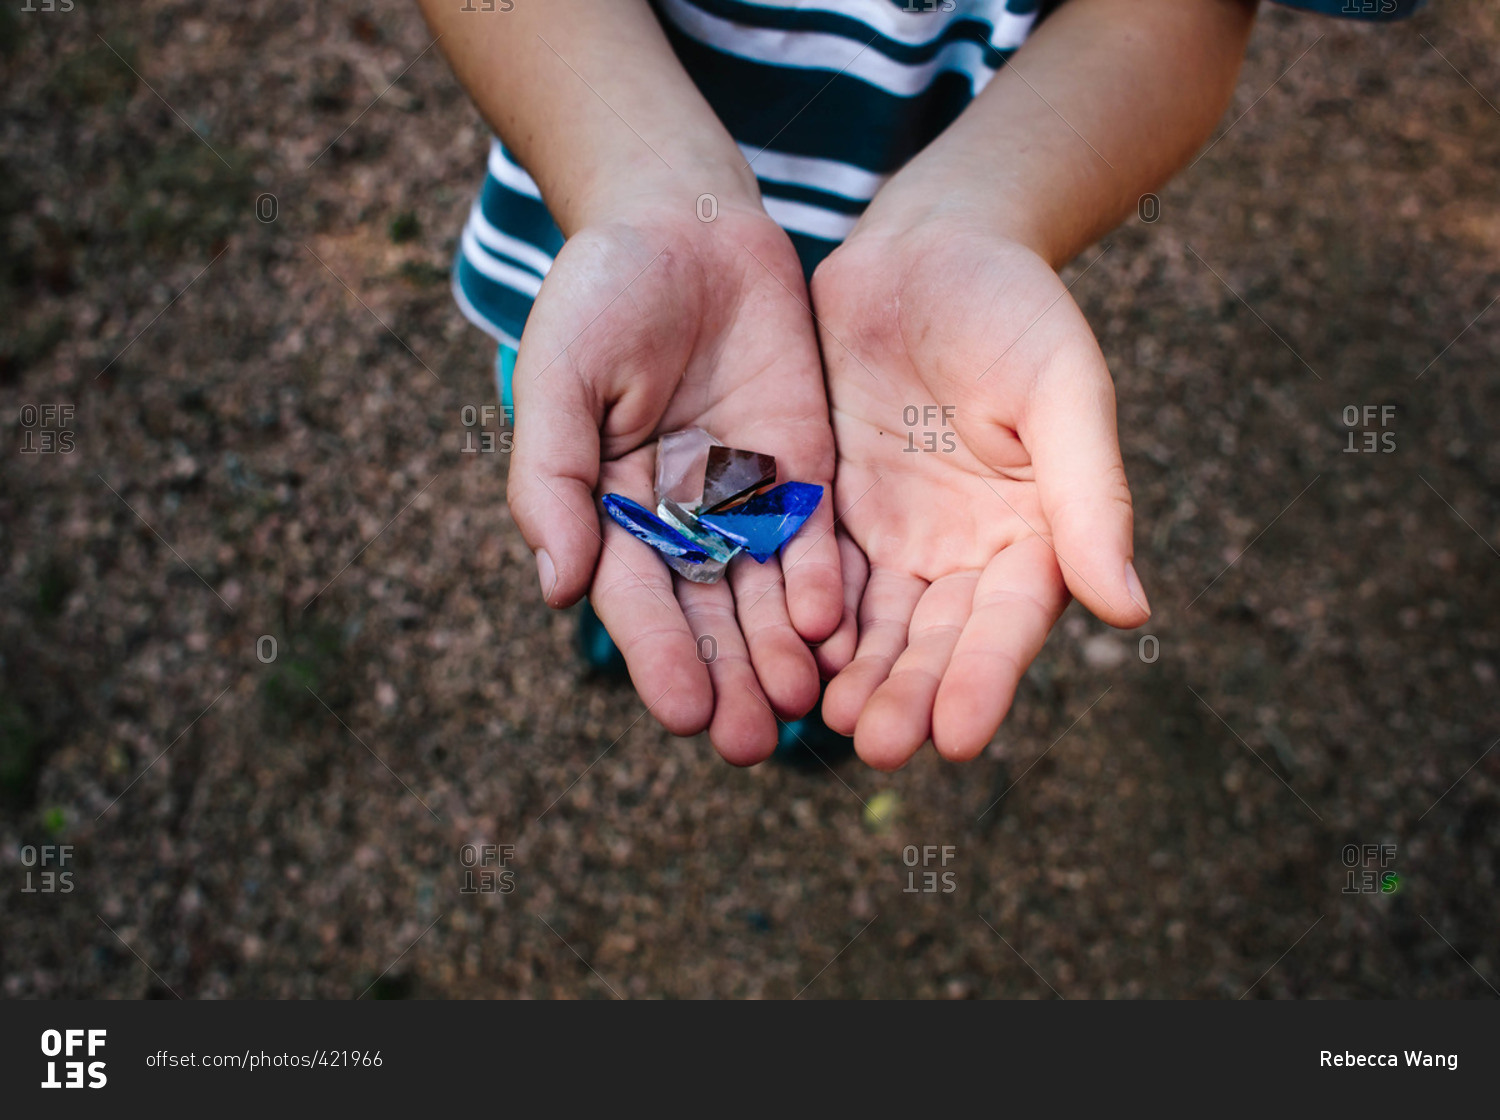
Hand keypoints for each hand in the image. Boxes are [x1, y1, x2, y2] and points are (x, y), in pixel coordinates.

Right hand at [507, 193, 841, 763]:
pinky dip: (820, 581)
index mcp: (611, 506)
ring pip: (763, 589)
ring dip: (779, 651)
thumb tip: (557, 589)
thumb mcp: (559, 374)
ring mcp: (743, 493)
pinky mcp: (802, 465)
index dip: (658, 654)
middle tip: (754, 744)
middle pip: (706, 611)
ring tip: (799, 708)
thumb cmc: (602, 291)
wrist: (684, 220)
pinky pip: (814, 534)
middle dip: (728, 675)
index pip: (636, 598)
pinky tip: (832, 628)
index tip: (684, 714)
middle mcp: (678, 516)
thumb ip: (554, 478)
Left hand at [809, 220, 1149, 769]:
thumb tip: (1129, 608)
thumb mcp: (1061, 387)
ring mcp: (898, 534)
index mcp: (1035, 530)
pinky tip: (783, 657)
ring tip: (827, 726)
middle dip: (908, 693)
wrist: (925, 248)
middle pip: (936, 637)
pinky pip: (817, 575)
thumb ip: (1089, 492)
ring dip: (855, 676)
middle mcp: (966, 549)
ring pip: (875, 623)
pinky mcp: (835, 510)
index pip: (1009, 620)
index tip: (956, 738)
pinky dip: (805, 619)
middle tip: (875, 745)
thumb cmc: (1012, 306)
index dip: (984, 679)